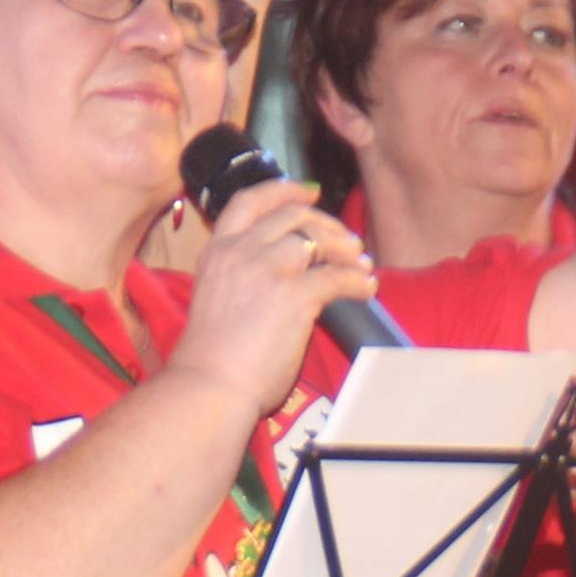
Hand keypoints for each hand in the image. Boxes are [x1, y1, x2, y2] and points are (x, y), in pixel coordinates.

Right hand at [170, 180, 374, 413]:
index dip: (283, 190)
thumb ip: (244, 278)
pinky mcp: (294, 295)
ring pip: (318, 239)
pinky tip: (366, 290)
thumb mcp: (217, 299)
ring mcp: (268, 270)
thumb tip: (285, 280)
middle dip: (326, 223)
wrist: (209, 386)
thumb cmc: (210, 359)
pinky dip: (357, 281)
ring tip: (360, 266)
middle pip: (293, 215)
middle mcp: (241, 252)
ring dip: (346, 250)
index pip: (249, 202)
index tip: (309, 192)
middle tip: (346, 241)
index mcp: (217, 252)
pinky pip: (337, 276)